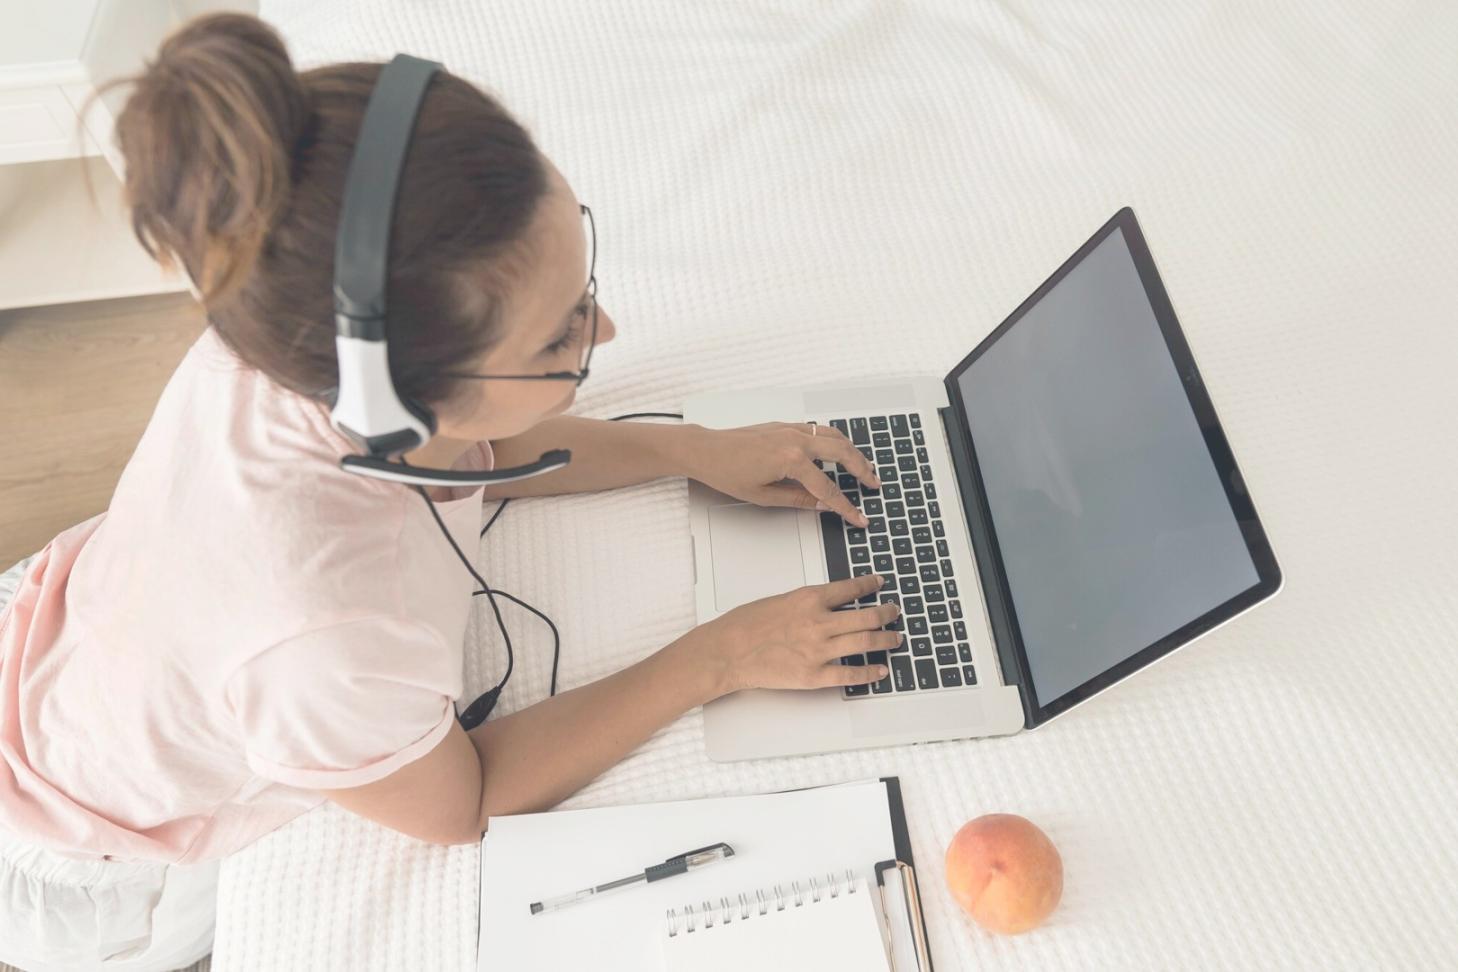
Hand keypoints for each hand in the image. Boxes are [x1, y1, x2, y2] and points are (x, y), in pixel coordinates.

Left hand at [681, 422, 879, 525]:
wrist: (706, 450)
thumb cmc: (727, 472)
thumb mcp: (764, 496)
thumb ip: (798, 499)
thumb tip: (822, 504)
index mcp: (792, 460)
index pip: (828, 488)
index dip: (846, 506)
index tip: (858, 517)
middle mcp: (796, 440)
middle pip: (842, 453)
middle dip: (862, 470)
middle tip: (874, 484)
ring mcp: (791, 429)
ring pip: (834, 436)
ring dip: (853, 451)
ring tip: (863, 467)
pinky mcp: (785, 425)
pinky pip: (819, 430)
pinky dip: (835, 439)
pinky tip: (839, 450)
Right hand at [689, 574, 900, 695]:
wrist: (727, 651)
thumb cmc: (744, 625)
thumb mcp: (778, 601)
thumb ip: (804, 605)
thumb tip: (823, 608)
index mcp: (809, 599)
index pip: (849, 589)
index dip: (868, 585)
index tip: (878, 583)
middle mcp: (819, 622)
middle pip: (866, 616)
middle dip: (886, 613)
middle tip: (894, 612)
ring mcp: (818, 650)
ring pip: (865, 642)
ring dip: (885, 640)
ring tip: (896, 638)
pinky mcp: (814, 675)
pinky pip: (850, 673)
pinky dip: (869, 672)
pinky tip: (880, 670)